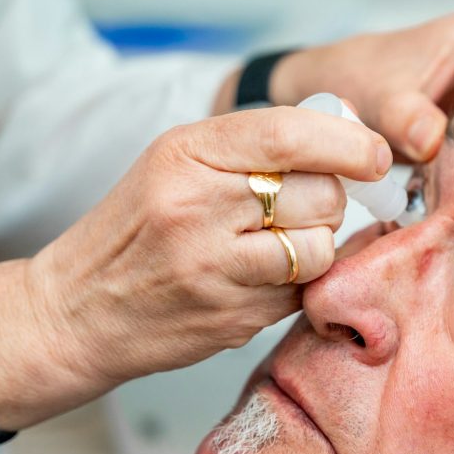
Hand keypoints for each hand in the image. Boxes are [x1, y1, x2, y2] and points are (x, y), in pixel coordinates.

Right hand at [0, 106, 389, 453]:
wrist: (76, 311)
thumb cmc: (136, 230)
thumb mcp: (175, 163)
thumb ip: (252, 147)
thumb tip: (350, 140)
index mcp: (186, 153)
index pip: (291, 135)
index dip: (349, 145)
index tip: (377, 155)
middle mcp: (198, 206)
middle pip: (320, 194)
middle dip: (330, 201)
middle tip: (304, 208)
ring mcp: (215, 267)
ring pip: (320, 248)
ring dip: (318, 247)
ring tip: (280, 247)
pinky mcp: (231, 318)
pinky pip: (301, 293)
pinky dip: (299, 284)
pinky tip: (261, 279)